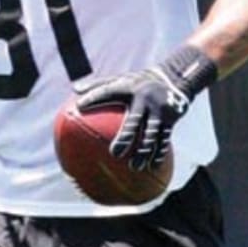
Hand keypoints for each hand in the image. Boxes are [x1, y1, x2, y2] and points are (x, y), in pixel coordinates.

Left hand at [74, 47, 215, 170]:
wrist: (173, 79)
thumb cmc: (136, 83)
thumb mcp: (119, 79)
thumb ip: (98, 85)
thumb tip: (74, 88)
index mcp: (128, 87)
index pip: (108, 91)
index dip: (93, 97)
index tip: (78, 107)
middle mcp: (144, 98)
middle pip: (135, 120)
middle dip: (126, 137)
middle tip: (114, 154)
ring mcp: (159, 110)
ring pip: (152, 134)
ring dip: (144, 151)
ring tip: (134, 167)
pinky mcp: (170, 119)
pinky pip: (164, 138)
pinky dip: (159, 153)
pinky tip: (153, 167)